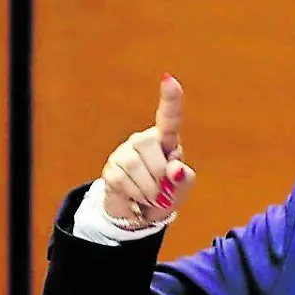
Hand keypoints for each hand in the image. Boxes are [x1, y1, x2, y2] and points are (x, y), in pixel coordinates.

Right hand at [100, 73, 196, 224]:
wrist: (141, 214)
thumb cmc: (166, 195)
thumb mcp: (181, 190)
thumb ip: (183, 179)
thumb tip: (175, 169)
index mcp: (166, 141)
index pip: (168, 118)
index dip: (170, 100)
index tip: (169, 80)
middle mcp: (143, 141)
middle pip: (147, 143)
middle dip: (159, 172)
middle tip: (163, 189)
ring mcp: (124, 154)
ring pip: (134, 164)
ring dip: (149, 188)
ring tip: (152, 196)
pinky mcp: (111, 170)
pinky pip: (122, 180)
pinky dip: (136, 195)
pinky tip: (138, 197)